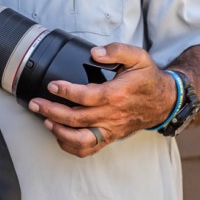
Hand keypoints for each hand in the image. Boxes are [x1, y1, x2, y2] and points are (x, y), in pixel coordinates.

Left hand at [27, 42, 175, 156]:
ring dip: (59, 131)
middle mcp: (112, 115)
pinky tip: (59, 135)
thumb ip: (116, 51)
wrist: (164, 101)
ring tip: (45, 121)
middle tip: (36, 103)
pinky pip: (88, 148)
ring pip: (80, 138)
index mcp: (116, 94)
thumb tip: (95, 52)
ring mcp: (110, 129)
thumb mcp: (138, 57)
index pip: (85, 96)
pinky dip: (71, 146)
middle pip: (76, 118)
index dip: (66, 91)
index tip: (52, 85)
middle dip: (51, 111)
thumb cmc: (148, 78)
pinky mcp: (110, 137)